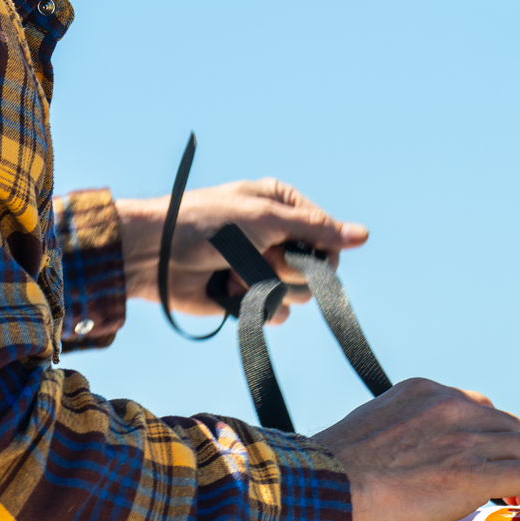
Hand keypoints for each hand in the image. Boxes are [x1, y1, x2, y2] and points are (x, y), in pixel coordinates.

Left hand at [116, 177, 367, 323]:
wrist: (155, 255)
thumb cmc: (205, 223)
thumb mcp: (265, 218)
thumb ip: (316, 229)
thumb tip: (364, 235)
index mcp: (284, 207)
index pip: (328, 236)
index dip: (317, 249)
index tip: (292, 247)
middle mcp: (278, 237)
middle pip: (318, 269)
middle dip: (290, 269)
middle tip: (260, 257)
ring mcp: (264, 269)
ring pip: (300, 295)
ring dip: (270, 287)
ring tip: (237, 272)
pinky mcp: (249, 298)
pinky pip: (278, 314)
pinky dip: (256, 306)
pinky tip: (230, 290)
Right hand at [312, 379, 519, 520]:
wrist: (323, 490)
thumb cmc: (332, 474)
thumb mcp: (371, 430)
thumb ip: (403, 433)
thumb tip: (411, 462)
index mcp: (424, 392)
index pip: (478, 407)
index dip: (489, 438)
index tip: (487, 460)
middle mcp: (450, 406)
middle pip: (508, 426)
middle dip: (512, 455)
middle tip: (511, 486)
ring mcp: (464, 438)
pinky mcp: (474, 474)